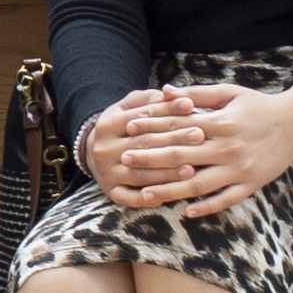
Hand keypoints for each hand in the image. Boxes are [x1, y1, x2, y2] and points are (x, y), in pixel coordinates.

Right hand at [85, 87, 201, 205]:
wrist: (93, 150)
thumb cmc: (124, 126)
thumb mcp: (129, 107)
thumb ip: (148, 99)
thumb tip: (169, 92)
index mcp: (108, 124)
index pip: (142, 116)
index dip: (167, 110)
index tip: (191, 106)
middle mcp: (104, 149)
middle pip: (144, 145)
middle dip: (174, 140)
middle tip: (200, 136)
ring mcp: (107, 172)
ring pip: (140, 174)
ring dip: (166, 173)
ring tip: (191, 169)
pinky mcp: (110, 191)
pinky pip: (129, 198)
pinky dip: (147, 199)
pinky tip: (166, 197)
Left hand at [94, 79, 292, 222]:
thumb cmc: (257, 105)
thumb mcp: (229, 93)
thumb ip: (196, 95)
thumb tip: (164, 91)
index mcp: (221, 122)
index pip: (179, 127)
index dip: (151, 128)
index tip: (128, 129)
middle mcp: (229, 147)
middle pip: (183, 156)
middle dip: (150, 159)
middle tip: (124, 160)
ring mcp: (240, 169)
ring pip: (200, 184)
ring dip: (171, 190)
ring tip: (145, 194)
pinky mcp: (252, 184)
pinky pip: (227, 200)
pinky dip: (207, 207)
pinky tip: (186, 212)